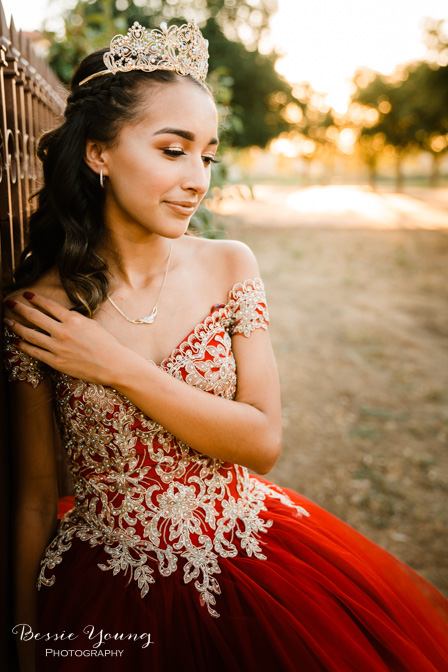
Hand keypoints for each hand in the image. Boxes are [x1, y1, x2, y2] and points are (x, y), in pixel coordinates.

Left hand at [4, 292, 128, 384]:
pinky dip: (23, 346)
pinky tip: (16, 342)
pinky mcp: (56, 362)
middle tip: (10, 303)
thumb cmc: (106, 344)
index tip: (27, 294)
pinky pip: (34, 352)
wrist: (113, 364)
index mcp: (73, 319)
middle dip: (20, 308)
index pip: (48, 305)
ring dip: (16, 326)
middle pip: (34, 317)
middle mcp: (62, 331)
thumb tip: (62, 315)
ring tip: (7, 322)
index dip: (36, 298)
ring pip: (30, 334)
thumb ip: (75, 319)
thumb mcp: (92, 324)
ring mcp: (57, 347)